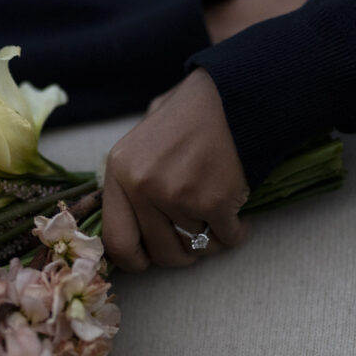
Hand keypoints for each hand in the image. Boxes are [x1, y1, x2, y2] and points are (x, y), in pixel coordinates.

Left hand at [102, 69, 248, 270]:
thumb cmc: (188, 116)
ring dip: (210, 240)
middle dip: (182, 254)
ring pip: (196, 248)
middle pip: (161, 253)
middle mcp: (142, 186)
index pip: (117, 241)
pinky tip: (238, 218)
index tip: (150, 260)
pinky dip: (236, 233)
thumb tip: (127, 228)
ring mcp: (177, 195)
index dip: (136, 260)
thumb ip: (130, 180)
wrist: (233, 95)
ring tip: (217, 218)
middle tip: (195, 239)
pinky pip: (226, 238)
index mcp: (119, 172)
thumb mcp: (142, 140)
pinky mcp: (214, 201)